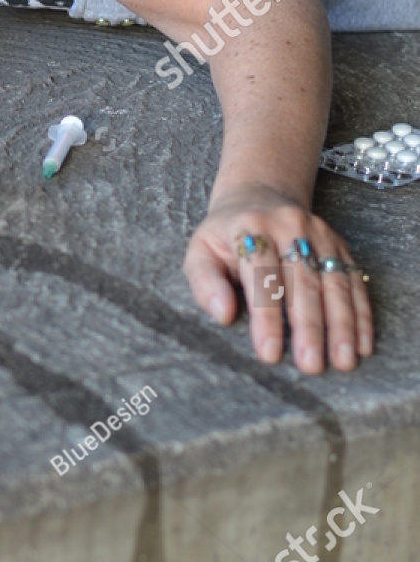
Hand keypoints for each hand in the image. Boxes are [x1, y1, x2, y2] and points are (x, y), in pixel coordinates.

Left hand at [184, 184, 372, 373]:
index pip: (261, 276)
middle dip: (308, 327)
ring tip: (343, 361)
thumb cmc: (224, 237)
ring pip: (334, 283)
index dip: (266, 317)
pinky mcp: (339, 244)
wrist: (258, 197)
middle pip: (302, 282)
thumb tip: (222, 315)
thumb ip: (204, 283)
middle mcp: (289, 226)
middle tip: (310, 365)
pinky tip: (362, 344)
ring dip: (341, 325)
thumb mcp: (200, 253)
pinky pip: (353, 281)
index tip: (269, 353)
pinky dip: (361, 315)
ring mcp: (319, 234)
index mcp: (251, 228)